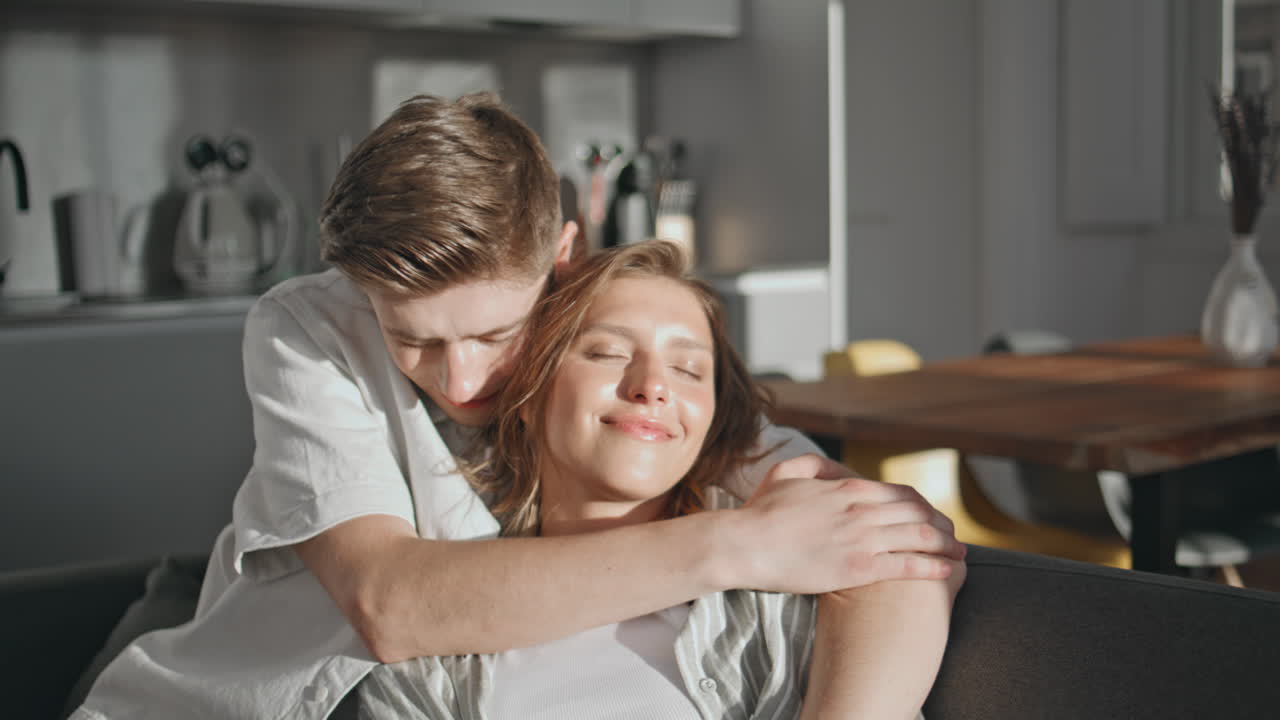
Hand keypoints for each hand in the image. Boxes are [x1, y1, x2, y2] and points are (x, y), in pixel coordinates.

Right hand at [725, 454, 964, 593]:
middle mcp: (861, 510)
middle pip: (917, 513)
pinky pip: (908, 564)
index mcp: (847, 488)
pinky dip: (933, 566)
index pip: (900, 494)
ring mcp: (862, 538)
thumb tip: (829, 467)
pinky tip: (948, 570)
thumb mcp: (783, 474)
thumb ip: (810, 464)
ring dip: (946, 544)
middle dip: (941, 524)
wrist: (745, 545)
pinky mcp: (859, 567)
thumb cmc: (759, 513)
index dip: (923, 506)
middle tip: (953, 536)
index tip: (932, 516)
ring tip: (960, 553)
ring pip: (919, 536)